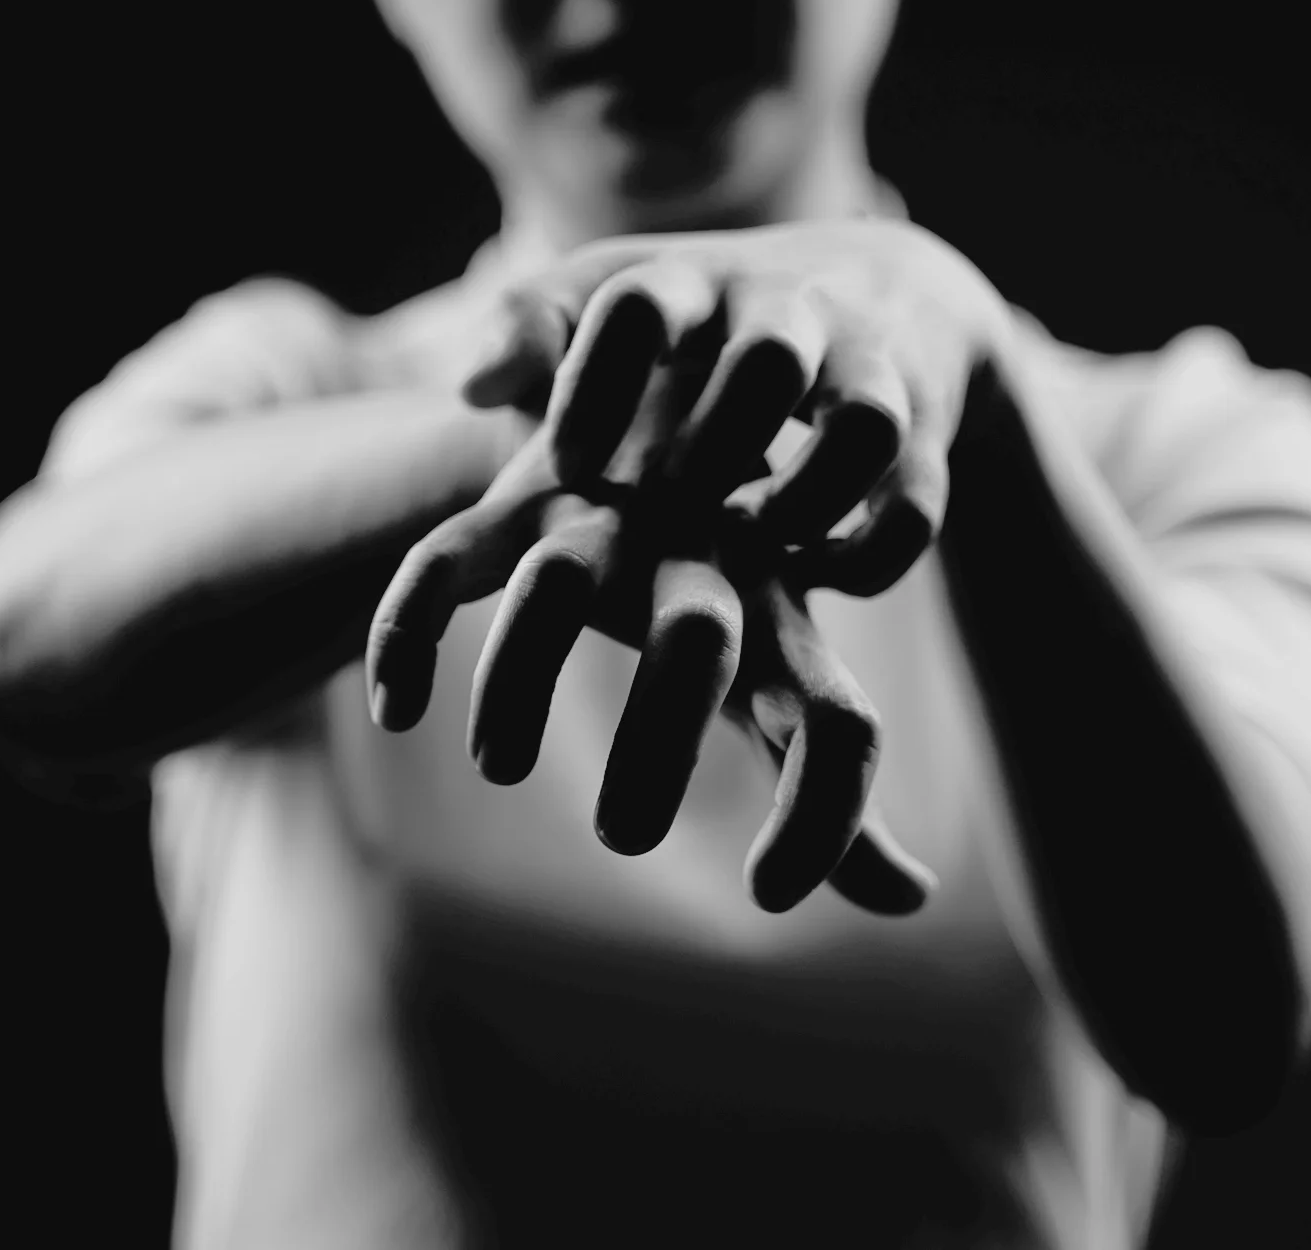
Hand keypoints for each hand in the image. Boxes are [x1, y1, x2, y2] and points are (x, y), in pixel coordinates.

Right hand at [364, 423, 936, 915]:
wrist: (656, 411)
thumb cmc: (735, 597)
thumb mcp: (785, 680)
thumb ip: (836, 797)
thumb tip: (915, 898)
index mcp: (783, 621)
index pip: (833, 718)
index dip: (821, 811)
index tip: (767, 897)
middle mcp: (699, 562)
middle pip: (695, 636)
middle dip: (660, 739)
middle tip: (623, 840)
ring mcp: (601, 525)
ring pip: (553, 584)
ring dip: (521, 676)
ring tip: (502, 768)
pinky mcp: (509, 506)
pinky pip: (444, 561)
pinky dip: (408, 633)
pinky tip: (395, 711)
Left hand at [460, 217, 1012, 596]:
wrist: (894, 291)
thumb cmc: (711, 320)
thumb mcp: (619, 294)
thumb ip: (533, 327)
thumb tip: (469, 388)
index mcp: (695, 282)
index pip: (640, 308)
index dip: (598, 389)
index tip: (572, 469)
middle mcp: (790, 312)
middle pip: (769, 362)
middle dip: (714, 453)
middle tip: (665, 514)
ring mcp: (871, 367)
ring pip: (864, 429)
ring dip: (801, 506)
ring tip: (746, 540)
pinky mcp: (928, 432)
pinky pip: (917, 507)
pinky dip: (865, 556)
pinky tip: (811, 572)